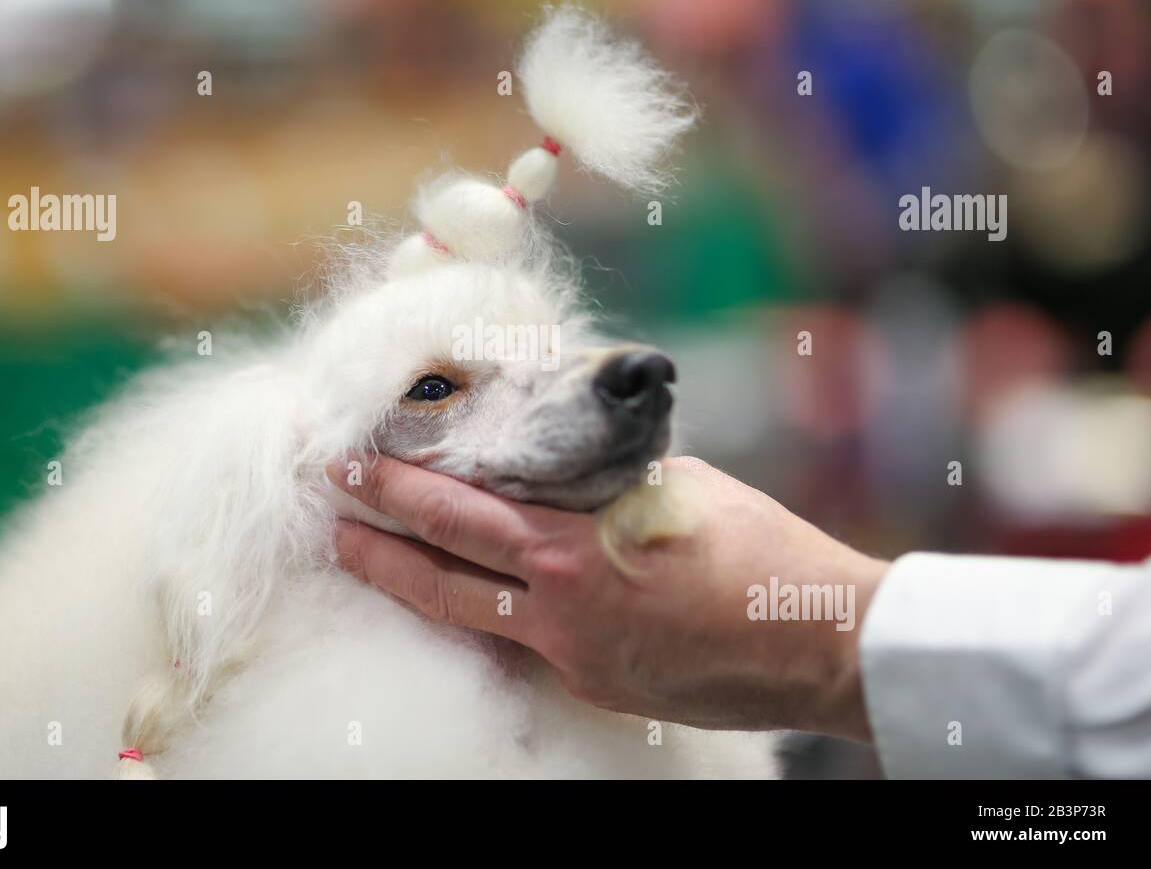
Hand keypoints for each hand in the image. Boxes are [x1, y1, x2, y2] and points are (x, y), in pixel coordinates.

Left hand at [327, 455, 888, 741]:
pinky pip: (528, 644)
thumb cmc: (760, 549)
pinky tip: (475, 590)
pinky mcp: (596, 684)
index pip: (458, 514)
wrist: (820, 642)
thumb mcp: (675, 488)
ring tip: (367, 556)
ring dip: (415, 582)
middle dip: (376, 539)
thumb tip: (566, 475)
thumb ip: (602, 484)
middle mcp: (559, 609)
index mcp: (574, 548)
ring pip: (471, 616)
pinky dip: (496, 611)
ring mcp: (573, 657)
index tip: (351, 466)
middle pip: (441, 573)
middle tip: (330, 507)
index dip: (396, 489)